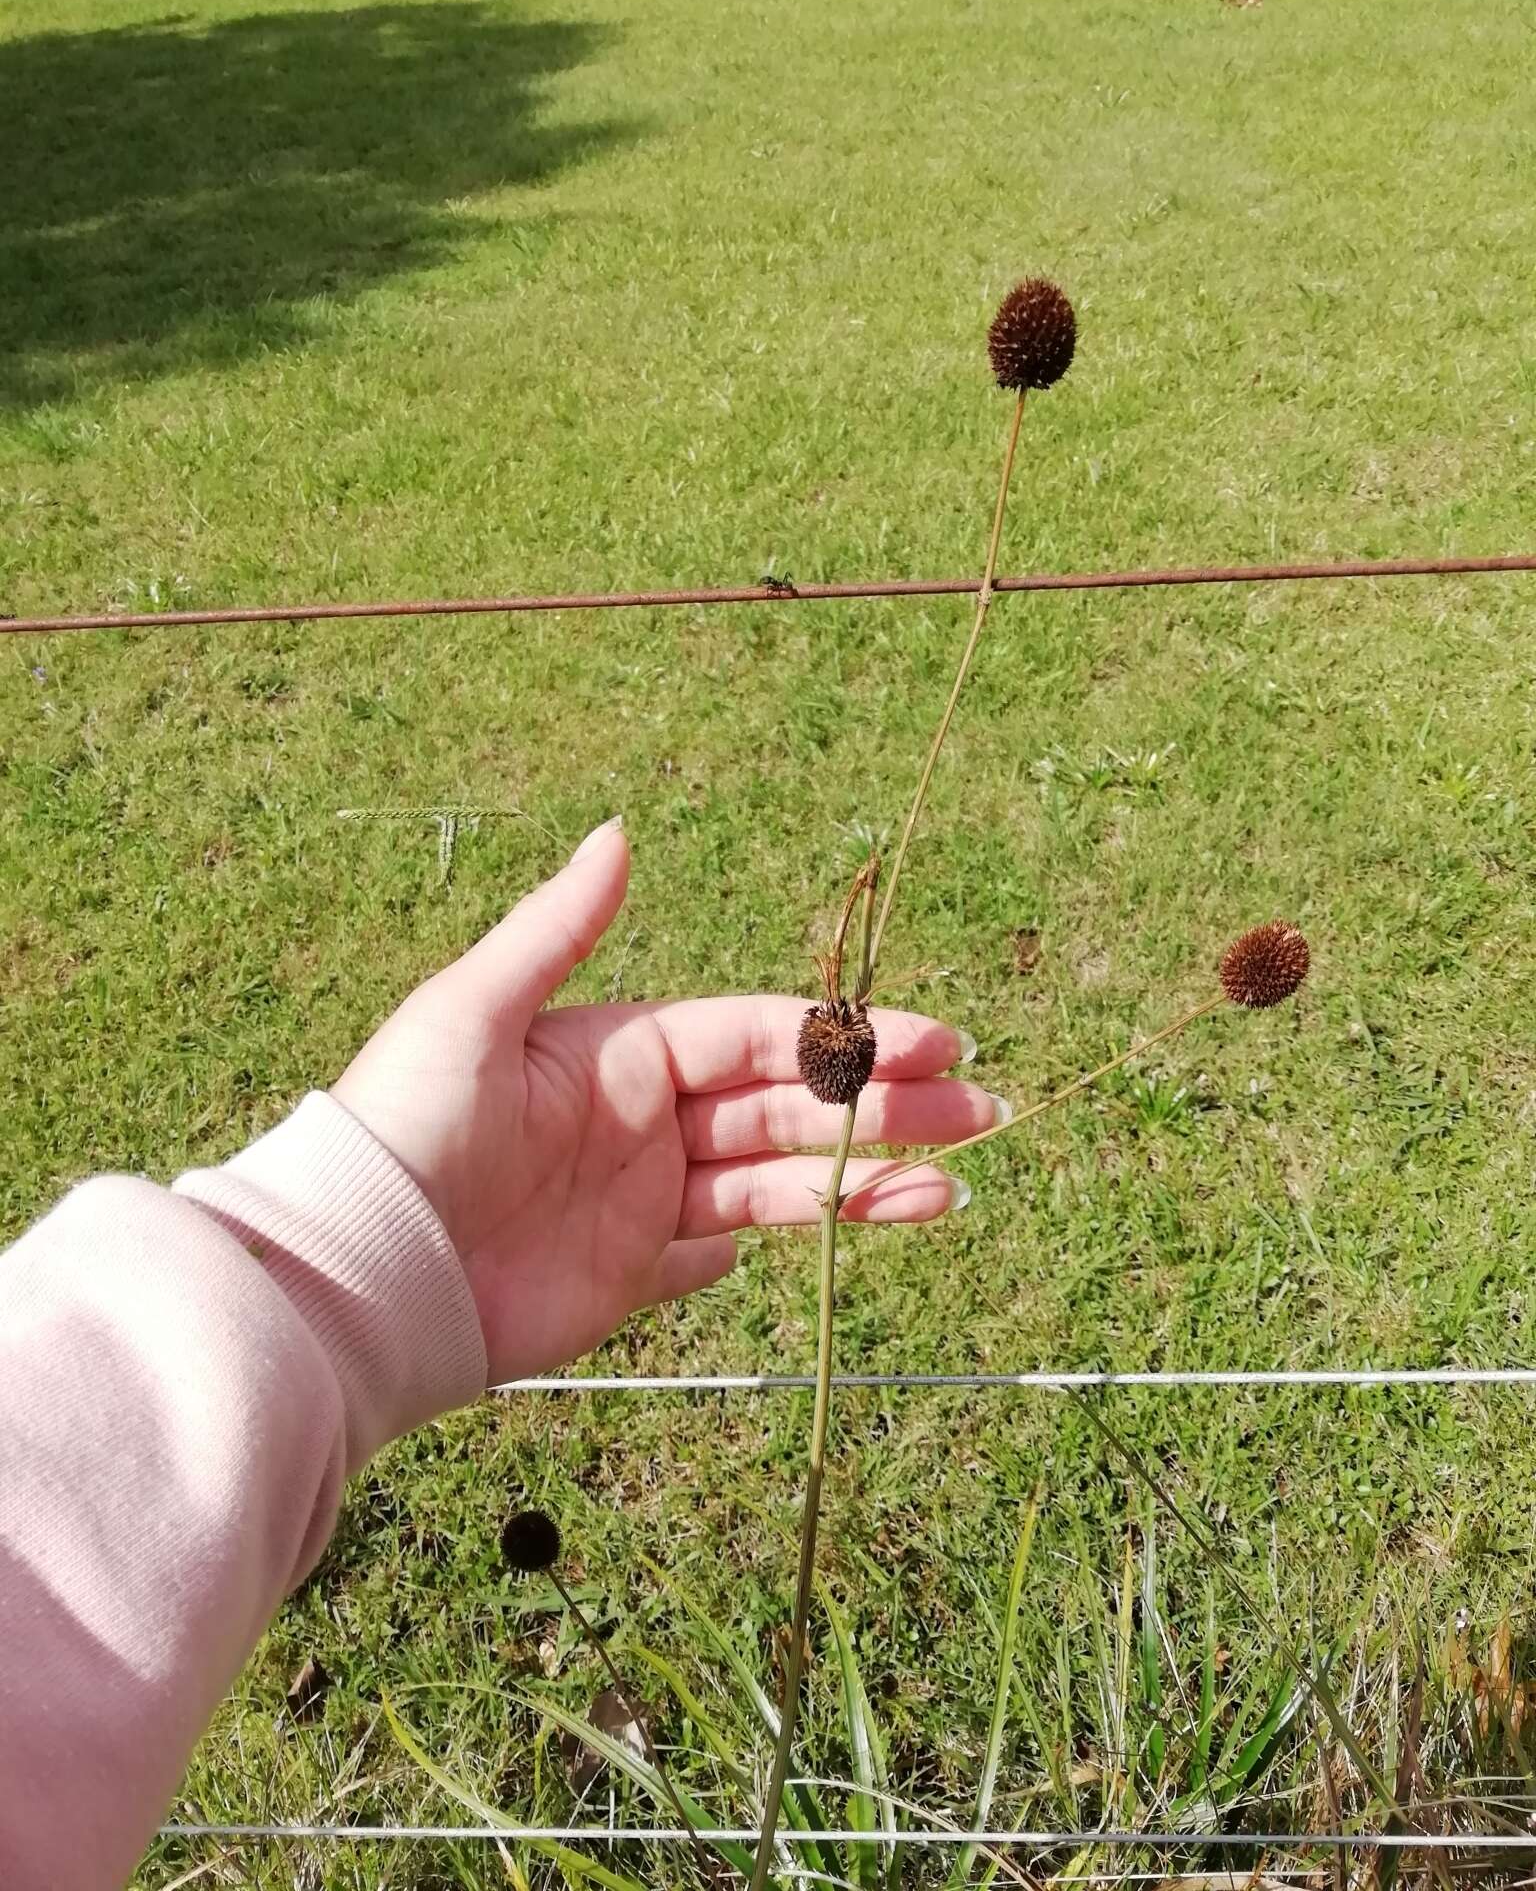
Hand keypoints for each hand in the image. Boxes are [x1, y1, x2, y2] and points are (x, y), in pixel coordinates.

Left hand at [333, 819, 996, 1383]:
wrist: (364, 1269)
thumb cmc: (407, 1123)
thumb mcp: (477, 1010)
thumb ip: (559, 929)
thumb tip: (619, 830)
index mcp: (622, 1049)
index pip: (757, 1036)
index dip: (844, 1039)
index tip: (934, 1042)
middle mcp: (647, 1118)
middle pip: (788, 1107)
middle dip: (885, 1106)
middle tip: (983, 1112)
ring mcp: (647, 1199)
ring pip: (782, 1183)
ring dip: (869, 1177)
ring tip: (958, 1184)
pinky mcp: (637, 1274)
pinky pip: (735, 1252)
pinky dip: (806, 1240)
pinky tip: (875, 1223)